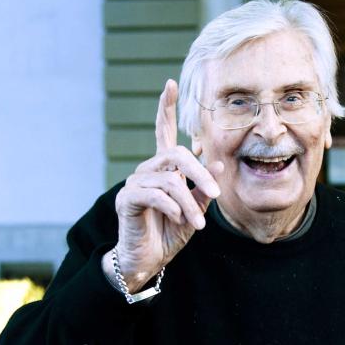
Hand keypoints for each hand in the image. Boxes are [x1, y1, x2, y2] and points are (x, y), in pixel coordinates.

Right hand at [106, 79, 222, 291]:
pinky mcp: (127, 199)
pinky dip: (173, 207)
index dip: (165, 107)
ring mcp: (135, 183)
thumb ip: (203, 188)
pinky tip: (180, 220)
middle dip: (200, 174)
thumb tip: (216, 162)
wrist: (148, 260)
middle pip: (176, 154)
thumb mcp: (195, 210)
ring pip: (171, 181)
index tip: (170, 83)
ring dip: (190, 203)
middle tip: (217, 195)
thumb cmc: (170, 233)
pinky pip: (155, 195)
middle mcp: (148, 170)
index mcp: (164, 169)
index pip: (162, 131)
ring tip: (199, 225)